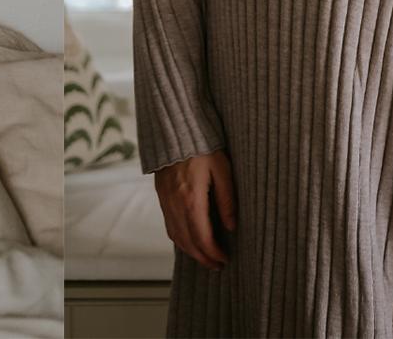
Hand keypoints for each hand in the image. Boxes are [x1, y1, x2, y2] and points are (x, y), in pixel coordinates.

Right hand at [154, 151, 234, 270]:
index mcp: (192, 198)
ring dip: (190, 251)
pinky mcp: (161, 195)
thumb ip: (227, 199)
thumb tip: (231, 227)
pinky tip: (189, 240)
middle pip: (187, 242)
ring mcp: (165, 200)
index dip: (214, 253)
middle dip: (203, 258)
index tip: (225, 259)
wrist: (175, 127)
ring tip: (205, 257)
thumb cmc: (204, 145)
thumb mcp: (223, 169)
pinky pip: (169, 225)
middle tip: (217, 265)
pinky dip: (179, 238)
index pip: (202, 237)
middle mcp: (175, 203)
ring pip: (175, 236)